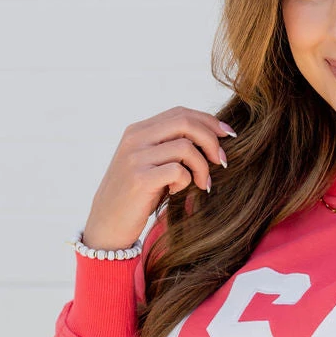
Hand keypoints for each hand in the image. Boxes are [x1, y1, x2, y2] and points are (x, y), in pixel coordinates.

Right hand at [81, 105, 236, 251]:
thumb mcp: (150, 164)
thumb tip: (212, 137)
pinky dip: (186, 181)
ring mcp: (135, 158)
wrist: (107, 224)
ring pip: (186, 148)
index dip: (208, 121)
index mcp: (138, 130)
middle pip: (185, 123)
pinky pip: (178, 171)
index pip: (180, 113)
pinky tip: (176, 191)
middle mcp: (135, 139)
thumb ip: (170, 147)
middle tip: (222, 162)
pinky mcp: (139, 179)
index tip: (228, 135)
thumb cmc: (136, 196)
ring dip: (202, 167)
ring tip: (201, 184)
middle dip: (211, 141)